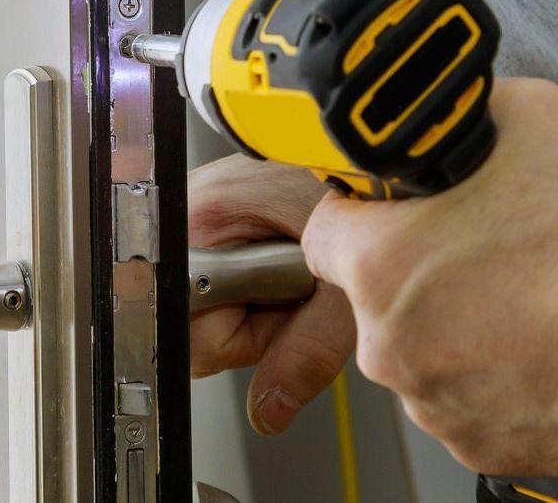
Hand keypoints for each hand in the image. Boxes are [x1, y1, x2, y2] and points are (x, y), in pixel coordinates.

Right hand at [188, 155, 353, 434]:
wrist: (374, 147)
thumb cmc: (364, 194)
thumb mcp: (344, 290)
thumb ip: (304, 353)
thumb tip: (268, 410)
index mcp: (204, 224)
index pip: (184, 326)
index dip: (240, 338)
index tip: (280, 316)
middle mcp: (185, 206)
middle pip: (184, 311)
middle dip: (242, 319)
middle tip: (292, 287)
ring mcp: (193, 199)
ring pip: (194, 290)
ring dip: (243, 296)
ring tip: (289, 264)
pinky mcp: (207, 201)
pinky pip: (207, 263)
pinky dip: (243, 272)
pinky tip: (275, 250)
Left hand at [301, 77, 557, 476]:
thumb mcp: (517, 118)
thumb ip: (450, 119)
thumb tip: (433, 113)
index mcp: (377, 262)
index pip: (321, 235)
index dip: (358, 219)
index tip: (385, 219)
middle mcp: (390, 340)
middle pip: (371, 300)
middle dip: (409, 278)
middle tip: (473, 258)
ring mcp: (433, 399)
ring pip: (416, 355)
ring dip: (448, 333)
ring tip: (514, 303)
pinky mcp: (477, 442)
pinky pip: (460, 403)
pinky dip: (487, 381)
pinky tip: (532, 347)